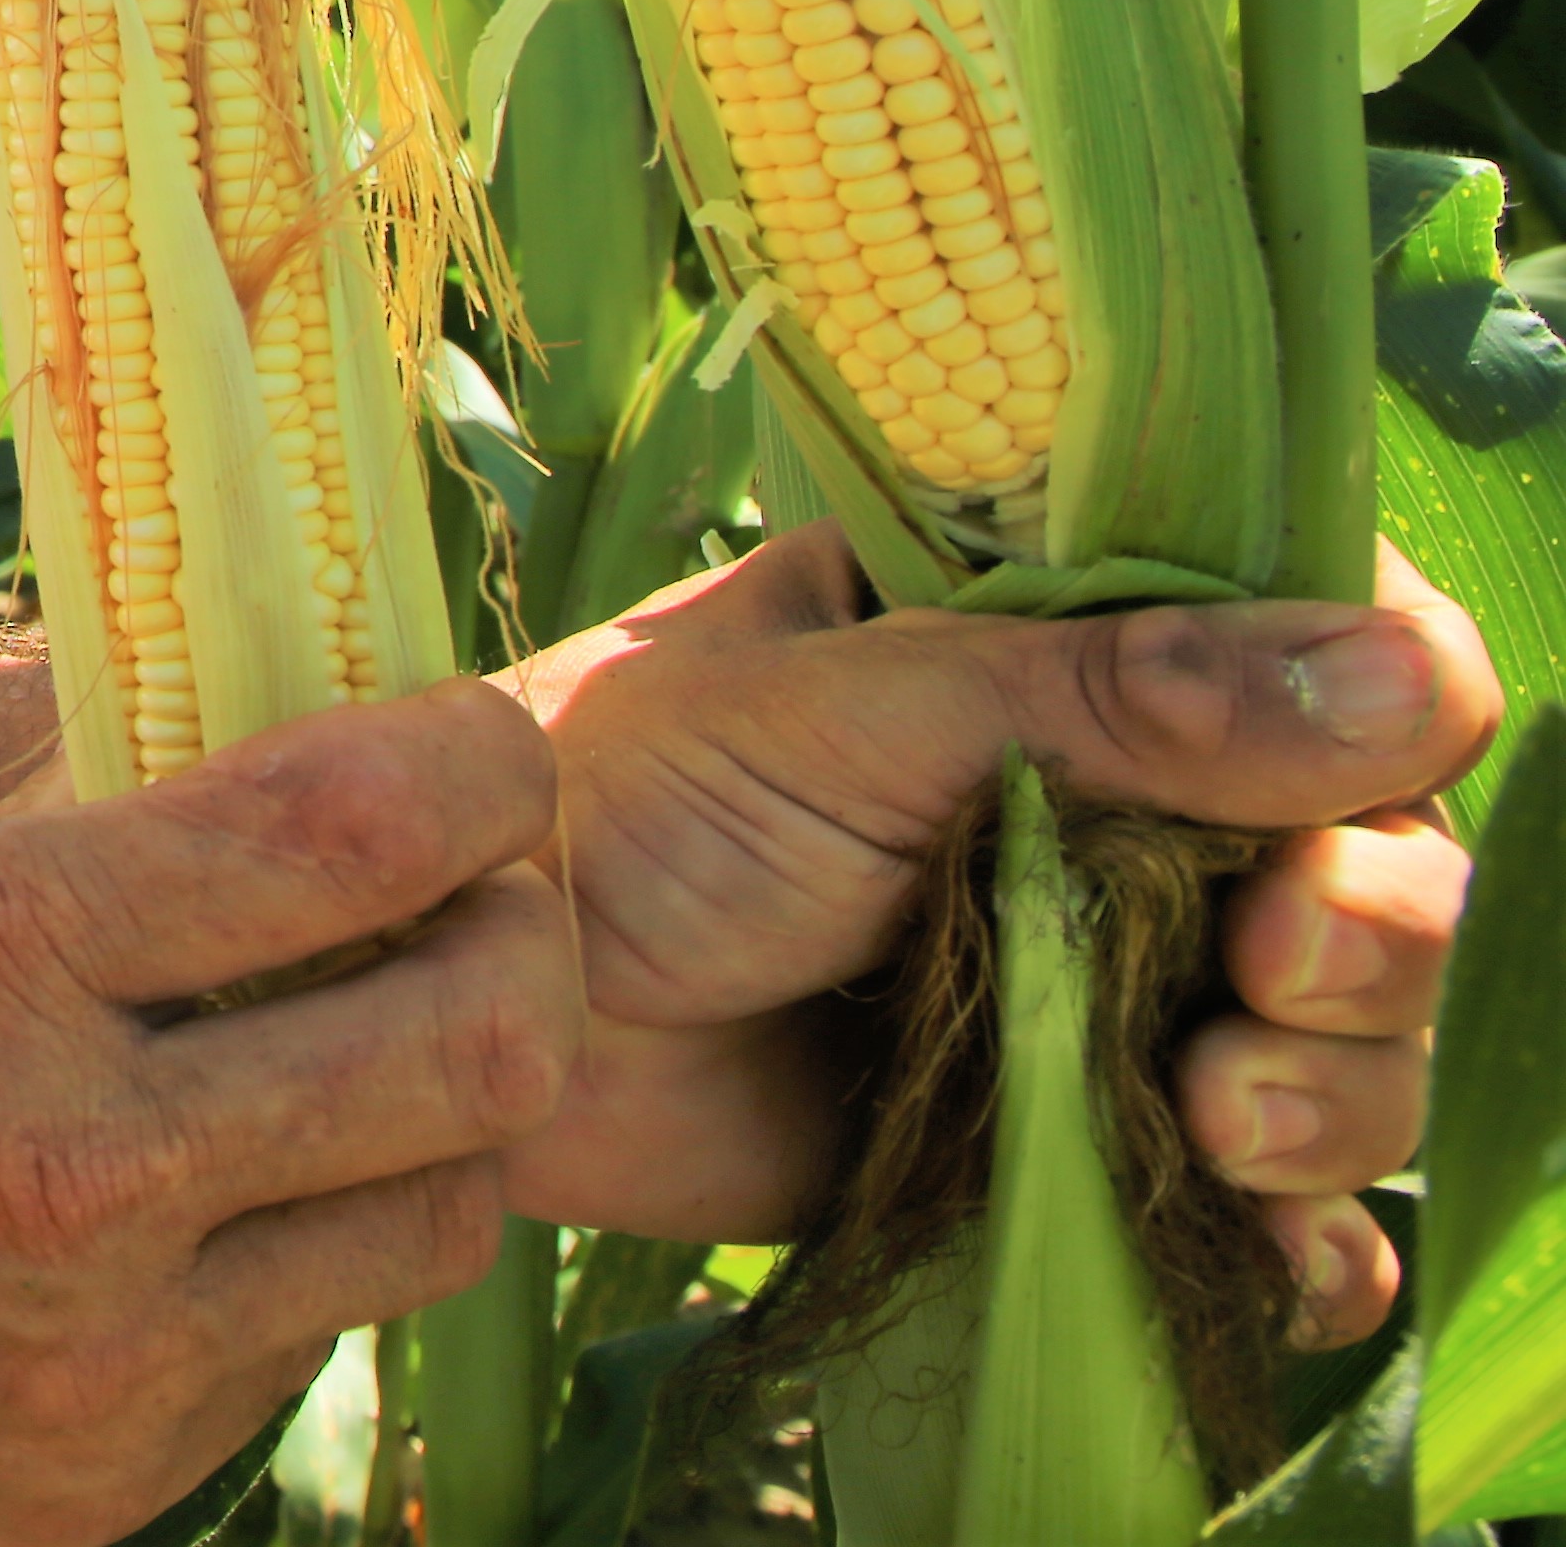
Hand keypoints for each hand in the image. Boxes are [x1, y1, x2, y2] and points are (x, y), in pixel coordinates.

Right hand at [0, 682, 581, 1546]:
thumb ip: (73, 826)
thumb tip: (304, 735)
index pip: (348, 834)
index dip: (476, 763)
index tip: (483, 738)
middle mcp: (60, 1173)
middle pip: (475, 1048)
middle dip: (528, 938)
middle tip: (489, 889)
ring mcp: (92, 1359)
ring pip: (434, 1214)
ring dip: (441, 1106)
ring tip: (368, 1037)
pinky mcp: (92, 1483)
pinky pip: (296, 1340)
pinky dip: (297, 1240)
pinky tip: (207, 1185)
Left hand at [505, 531, 1491, 1329]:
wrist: (486, 992)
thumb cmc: (625, 792)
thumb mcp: (862, 706)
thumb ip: (1121, 694)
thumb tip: (1412, 679)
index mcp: (1074, 644)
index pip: (1330, 651)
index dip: (1390, 715)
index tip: (1368, 778)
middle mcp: (1127, 808)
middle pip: (1379, 867)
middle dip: (1377, 930)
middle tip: (1276, 965)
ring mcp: (1110, 981)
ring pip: (1345, 1046)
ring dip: (1339, 1095)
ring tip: (1219, 1115)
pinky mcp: (1069, 1138)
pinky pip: (1262, 1213)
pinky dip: (1303, 1248)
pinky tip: (1275, 1255)